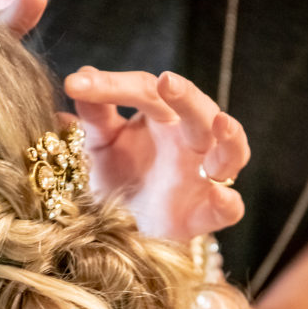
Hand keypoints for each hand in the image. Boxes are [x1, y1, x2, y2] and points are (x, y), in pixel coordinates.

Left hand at [64, 68, 248, 239]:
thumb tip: (80, 79)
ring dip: (231, 136)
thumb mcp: (100, 144)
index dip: (112, 85)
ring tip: (221, 123)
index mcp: (162, 116)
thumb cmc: (120, 177)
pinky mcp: (206, 214)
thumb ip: (94, 116)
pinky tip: (219, 196)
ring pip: (232, 151)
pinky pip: (229, 208)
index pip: (144, 90)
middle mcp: (189, 139)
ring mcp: (203, 176)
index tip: (75, 85)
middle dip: (185, 95)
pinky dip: (228, 202)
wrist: (126, 229)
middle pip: (198, 109)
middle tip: (165, 81)